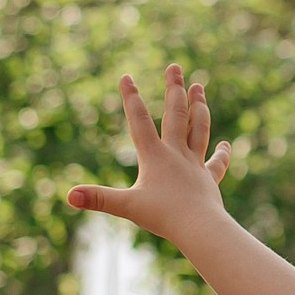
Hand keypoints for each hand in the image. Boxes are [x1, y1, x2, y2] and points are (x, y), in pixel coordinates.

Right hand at [66, 63, 232, 249]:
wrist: (199, 228)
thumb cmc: (163, 217)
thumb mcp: (126, 206)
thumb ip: (98, 199)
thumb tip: (69, 196)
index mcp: (154, 156)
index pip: (139, 120)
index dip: (131, 98)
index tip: (126, 76)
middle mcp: (176, 153)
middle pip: (176, 114)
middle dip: (173, 88)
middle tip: (174, 66)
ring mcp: (194, 165)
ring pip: (198, 128)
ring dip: (198, 106)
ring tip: (198, 87)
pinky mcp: (208, 180)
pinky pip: (216, 164)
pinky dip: (221, 154)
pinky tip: (226, 144)